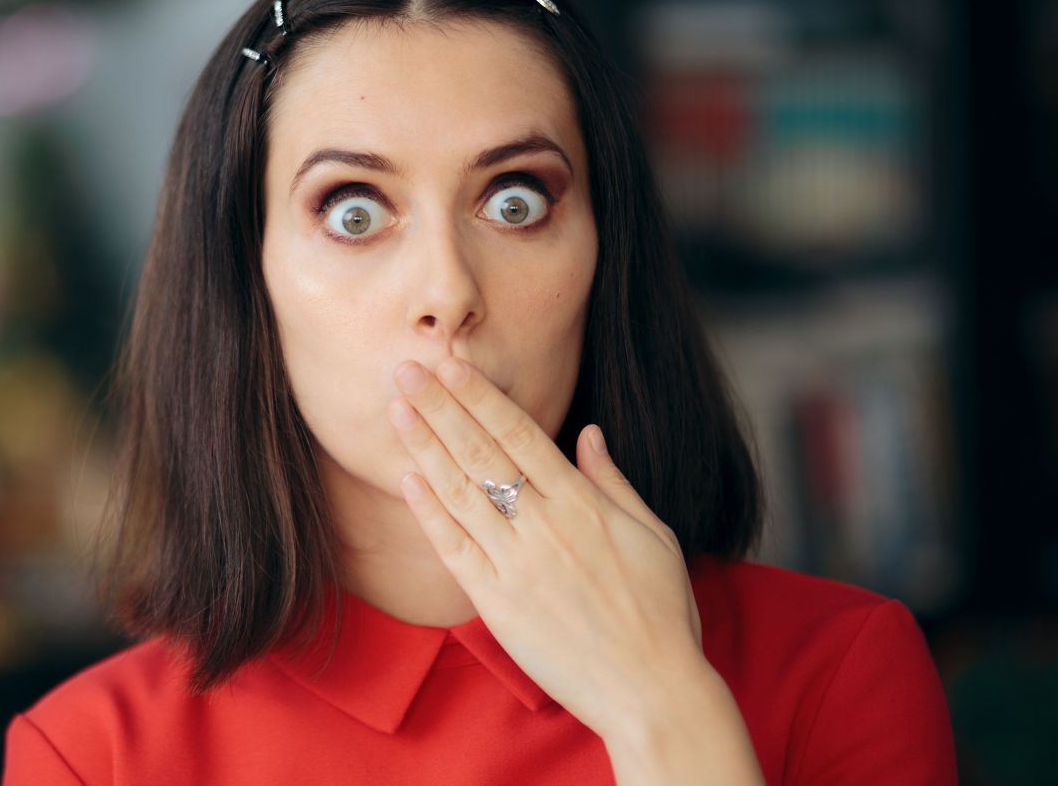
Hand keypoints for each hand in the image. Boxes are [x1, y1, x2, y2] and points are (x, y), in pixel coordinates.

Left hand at [386, 356, 706, 741]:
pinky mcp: (496, 603)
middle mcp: (544, 526)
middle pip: (481, 452)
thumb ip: (613, 482)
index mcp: (582, 503)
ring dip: (424, 446)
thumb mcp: (653, 535)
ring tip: (396, 409)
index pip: (520, 433)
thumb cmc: (662, 614)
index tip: (452, 364)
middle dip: (440, 406)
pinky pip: (453, 548)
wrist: (653, 692)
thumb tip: (588, 434)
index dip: (481, 396)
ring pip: (459, 492)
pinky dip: (428, 511)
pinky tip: (406, 479)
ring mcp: (516, 564)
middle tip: (405, 368)